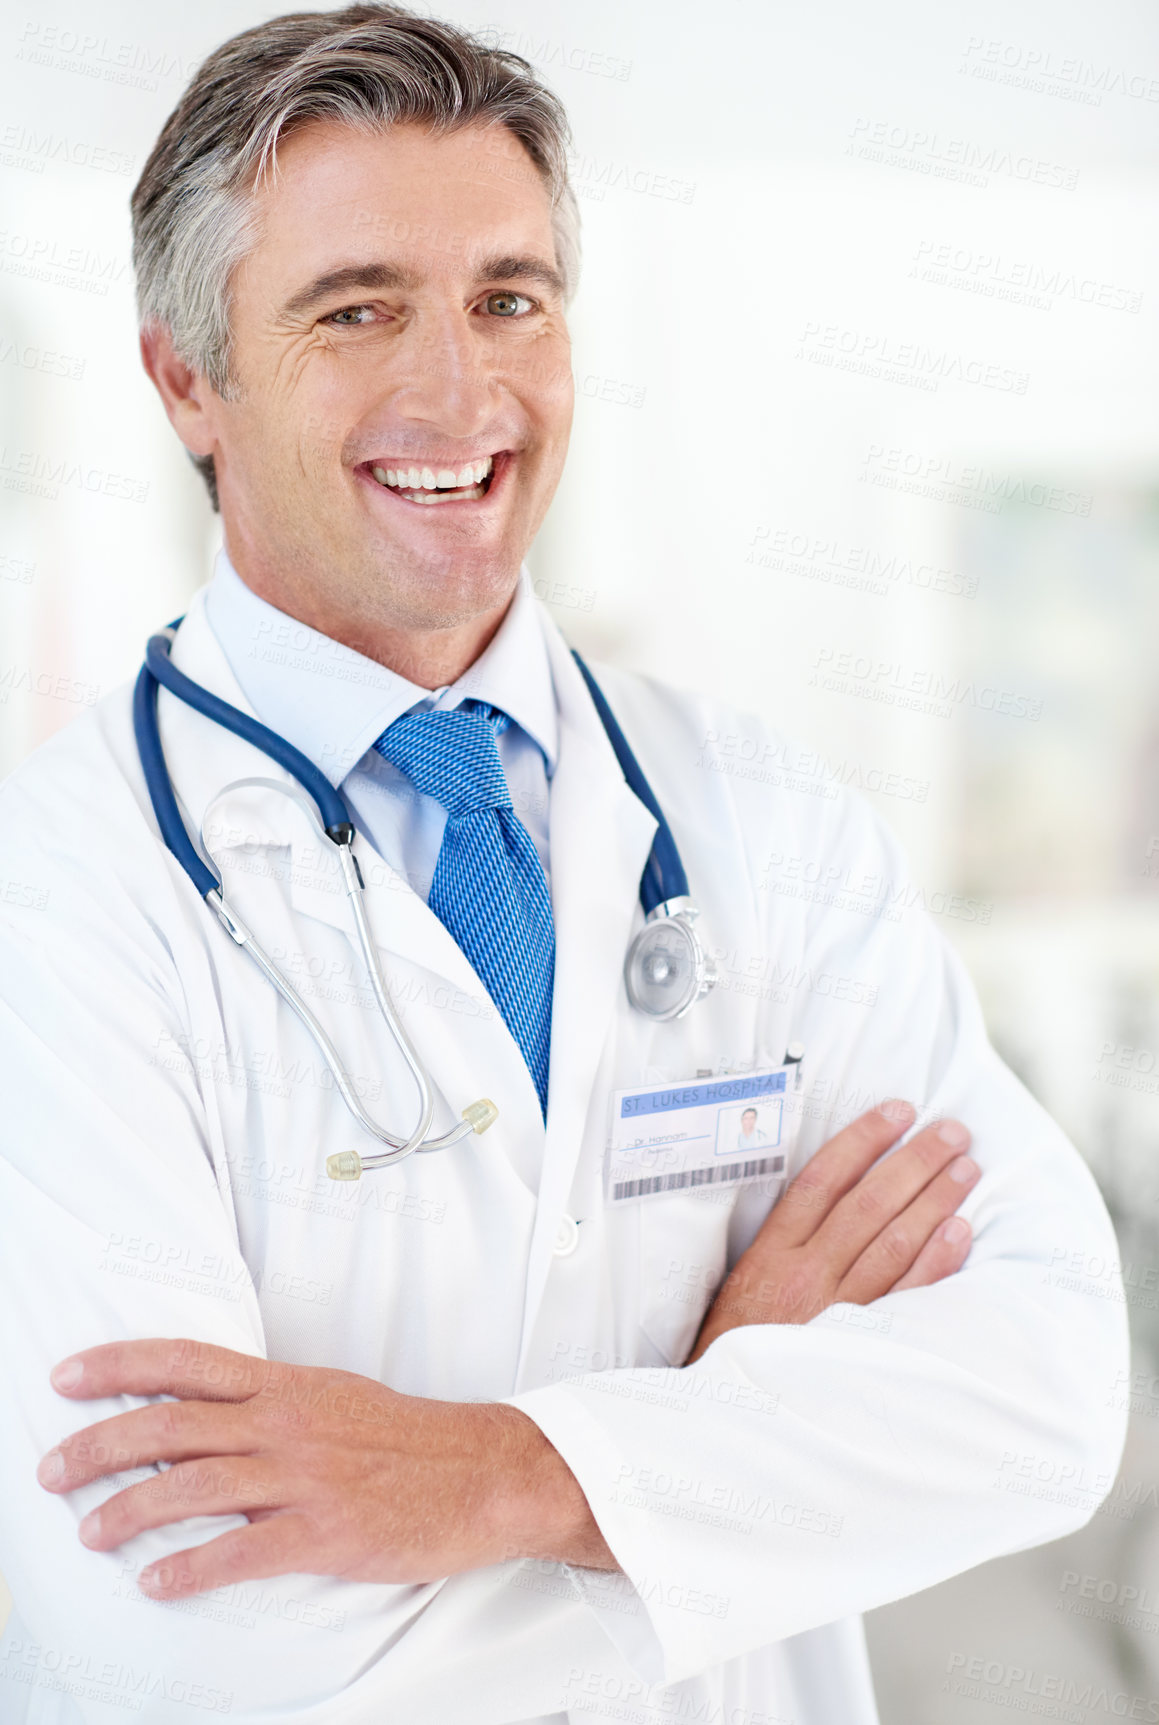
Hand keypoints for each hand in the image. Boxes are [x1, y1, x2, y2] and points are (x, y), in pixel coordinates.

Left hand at [36, 1339, 616, 1597]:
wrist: (485, 1472)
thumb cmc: (410, 1440)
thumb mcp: (336, 1401)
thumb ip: (271, 1409)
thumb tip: (205, 1424)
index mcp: (288, 1385)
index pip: (187, 1363)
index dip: (119, 1366)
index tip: (67, 1376)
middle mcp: (287, 1423)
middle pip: (171, 1425)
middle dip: (99, 1446)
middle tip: (51, 1471)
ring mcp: (306, 1477)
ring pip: (194, 1487)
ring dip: (129, 1511)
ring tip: (90, 1531)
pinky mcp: (328, 1533)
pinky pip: (241, 1552)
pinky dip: (190, 1568)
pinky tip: (156, 1582)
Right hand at [686, 1100, 978, 1361]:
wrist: (731, 1418)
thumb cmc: (737, 1346)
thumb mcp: (742, 1285)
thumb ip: (782, 1245)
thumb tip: (830, 1195)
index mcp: (771, 1253)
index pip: (822, 1179)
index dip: (862, 1140)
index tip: (897, 1111)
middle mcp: (805, 1274)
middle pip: (867, 1203)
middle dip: (914, 1160)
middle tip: (952, 1131)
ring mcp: (836, 1310)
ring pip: (893, 1241)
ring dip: (935, 1199)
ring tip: (966, 1167)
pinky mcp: (862, 1346)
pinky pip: (908, 1295)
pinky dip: (936, 1261)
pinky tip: (960, 1230)